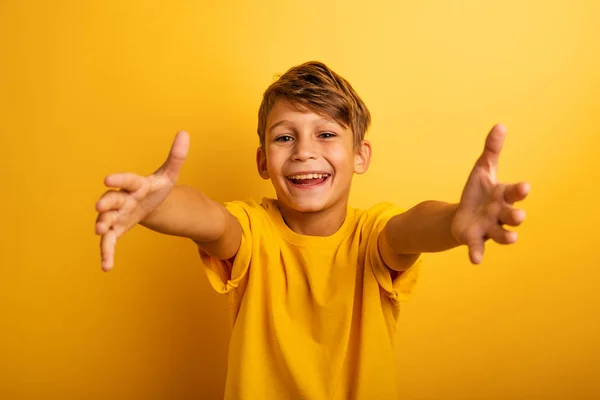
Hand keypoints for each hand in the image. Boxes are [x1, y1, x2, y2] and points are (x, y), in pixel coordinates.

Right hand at [95, 130, 189, 270]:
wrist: (148, 204)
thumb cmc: (156, 188)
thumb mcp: (169, 175)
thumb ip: (176, 157)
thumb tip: (184, 133)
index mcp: (135, 185)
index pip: (127, 180)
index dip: (119, 180)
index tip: (107, 179)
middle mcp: (122, 199)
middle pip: (112, 200)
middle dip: (106, 204)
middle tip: (100, 208)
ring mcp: (117, 215)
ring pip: (107, 221)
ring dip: (103, 227)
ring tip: (100, 233)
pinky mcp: (117, 230)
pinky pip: (109, 242)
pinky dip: (107, 253)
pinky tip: (106, 267)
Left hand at [450, 124, 529, 263]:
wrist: (462, 214)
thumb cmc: (478, 192)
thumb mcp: (482, 169)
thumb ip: (491, 150)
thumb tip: (500, 125)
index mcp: (503, 196)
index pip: (514, 193)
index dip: (519, 191)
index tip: (524, 187)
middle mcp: (500, 214)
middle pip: (512, 216)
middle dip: (516, 215)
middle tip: (518, 215)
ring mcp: (489, 228)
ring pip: (502, 235)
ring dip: (506, 237)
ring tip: (511, 238)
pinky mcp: (474, 240)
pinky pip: (478, 249)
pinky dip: (477, 254)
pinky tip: (475, 261)